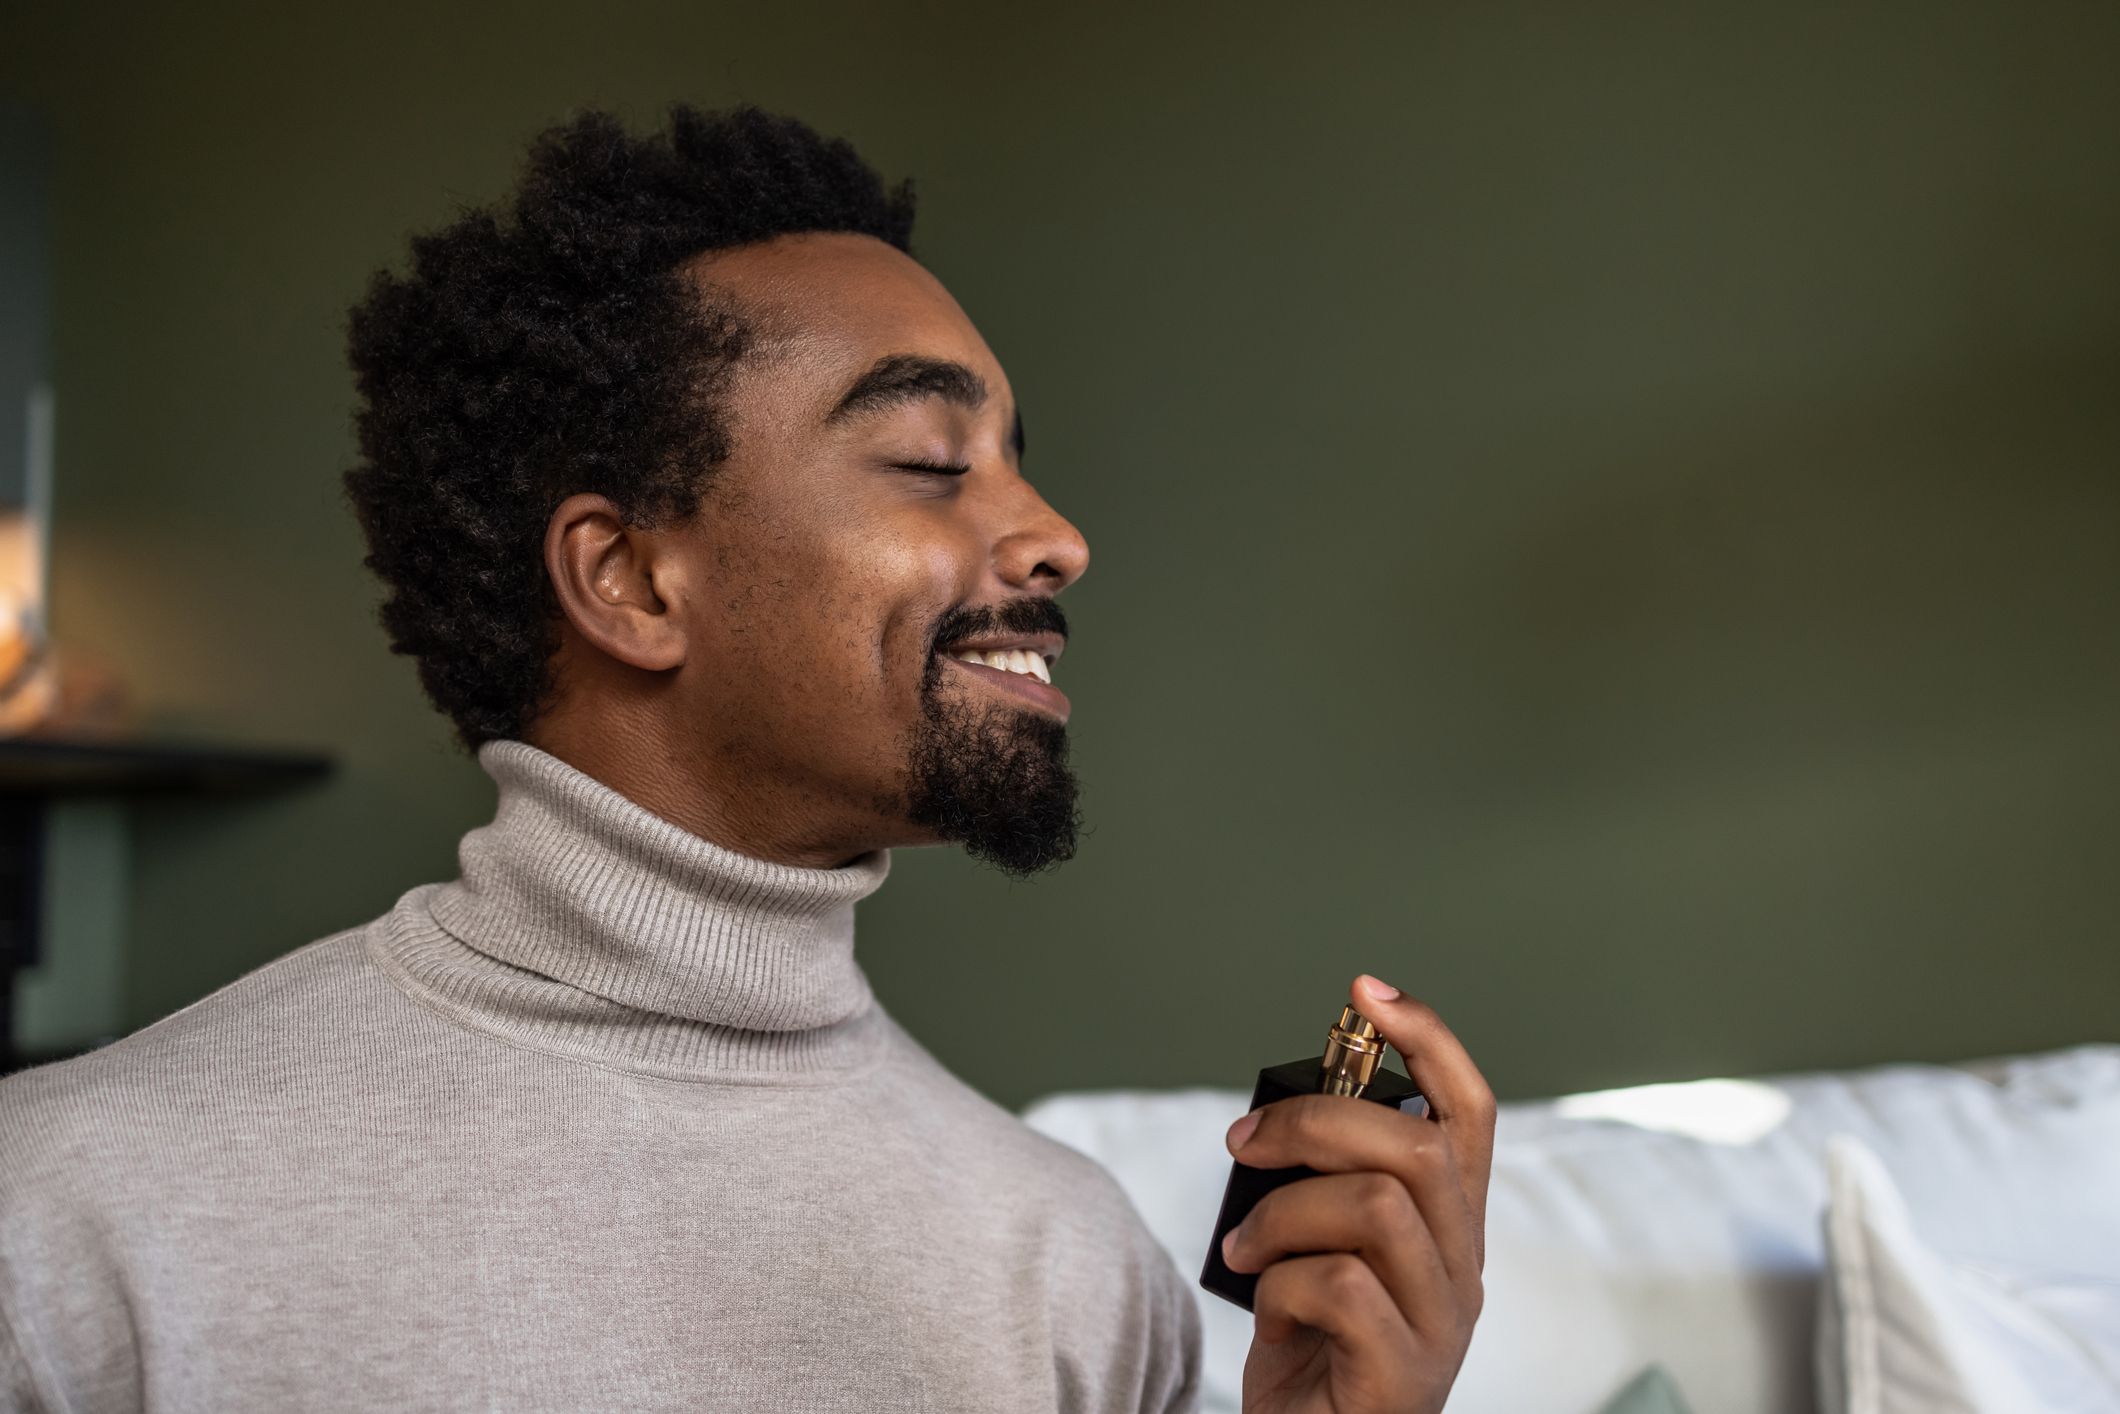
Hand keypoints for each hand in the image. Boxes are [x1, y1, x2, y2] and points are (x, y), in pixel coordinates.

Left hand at [1222, 975, 1495, 1413]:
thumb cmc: (1312, 1353)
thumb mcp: (1322, 1251)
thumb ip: (1328, 1188)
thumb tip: (1279, 1116)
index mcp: (1449, 1226)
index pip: (1470, 1111)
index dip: (1429, 1039)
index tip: (1367, 990)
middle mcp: (1463, 1268)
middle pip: (1416, 1145)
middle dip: (1318, 1119)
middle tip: (1246, 1141)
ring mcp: (1441, 1324)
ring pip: (1377, 1205)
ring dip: (1286, 1209)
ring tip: (1245, 1246)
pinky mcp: (1403, 1373)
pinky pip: (1339, 1284)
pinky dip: (1282, 1280)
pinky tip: (1265, 1304)